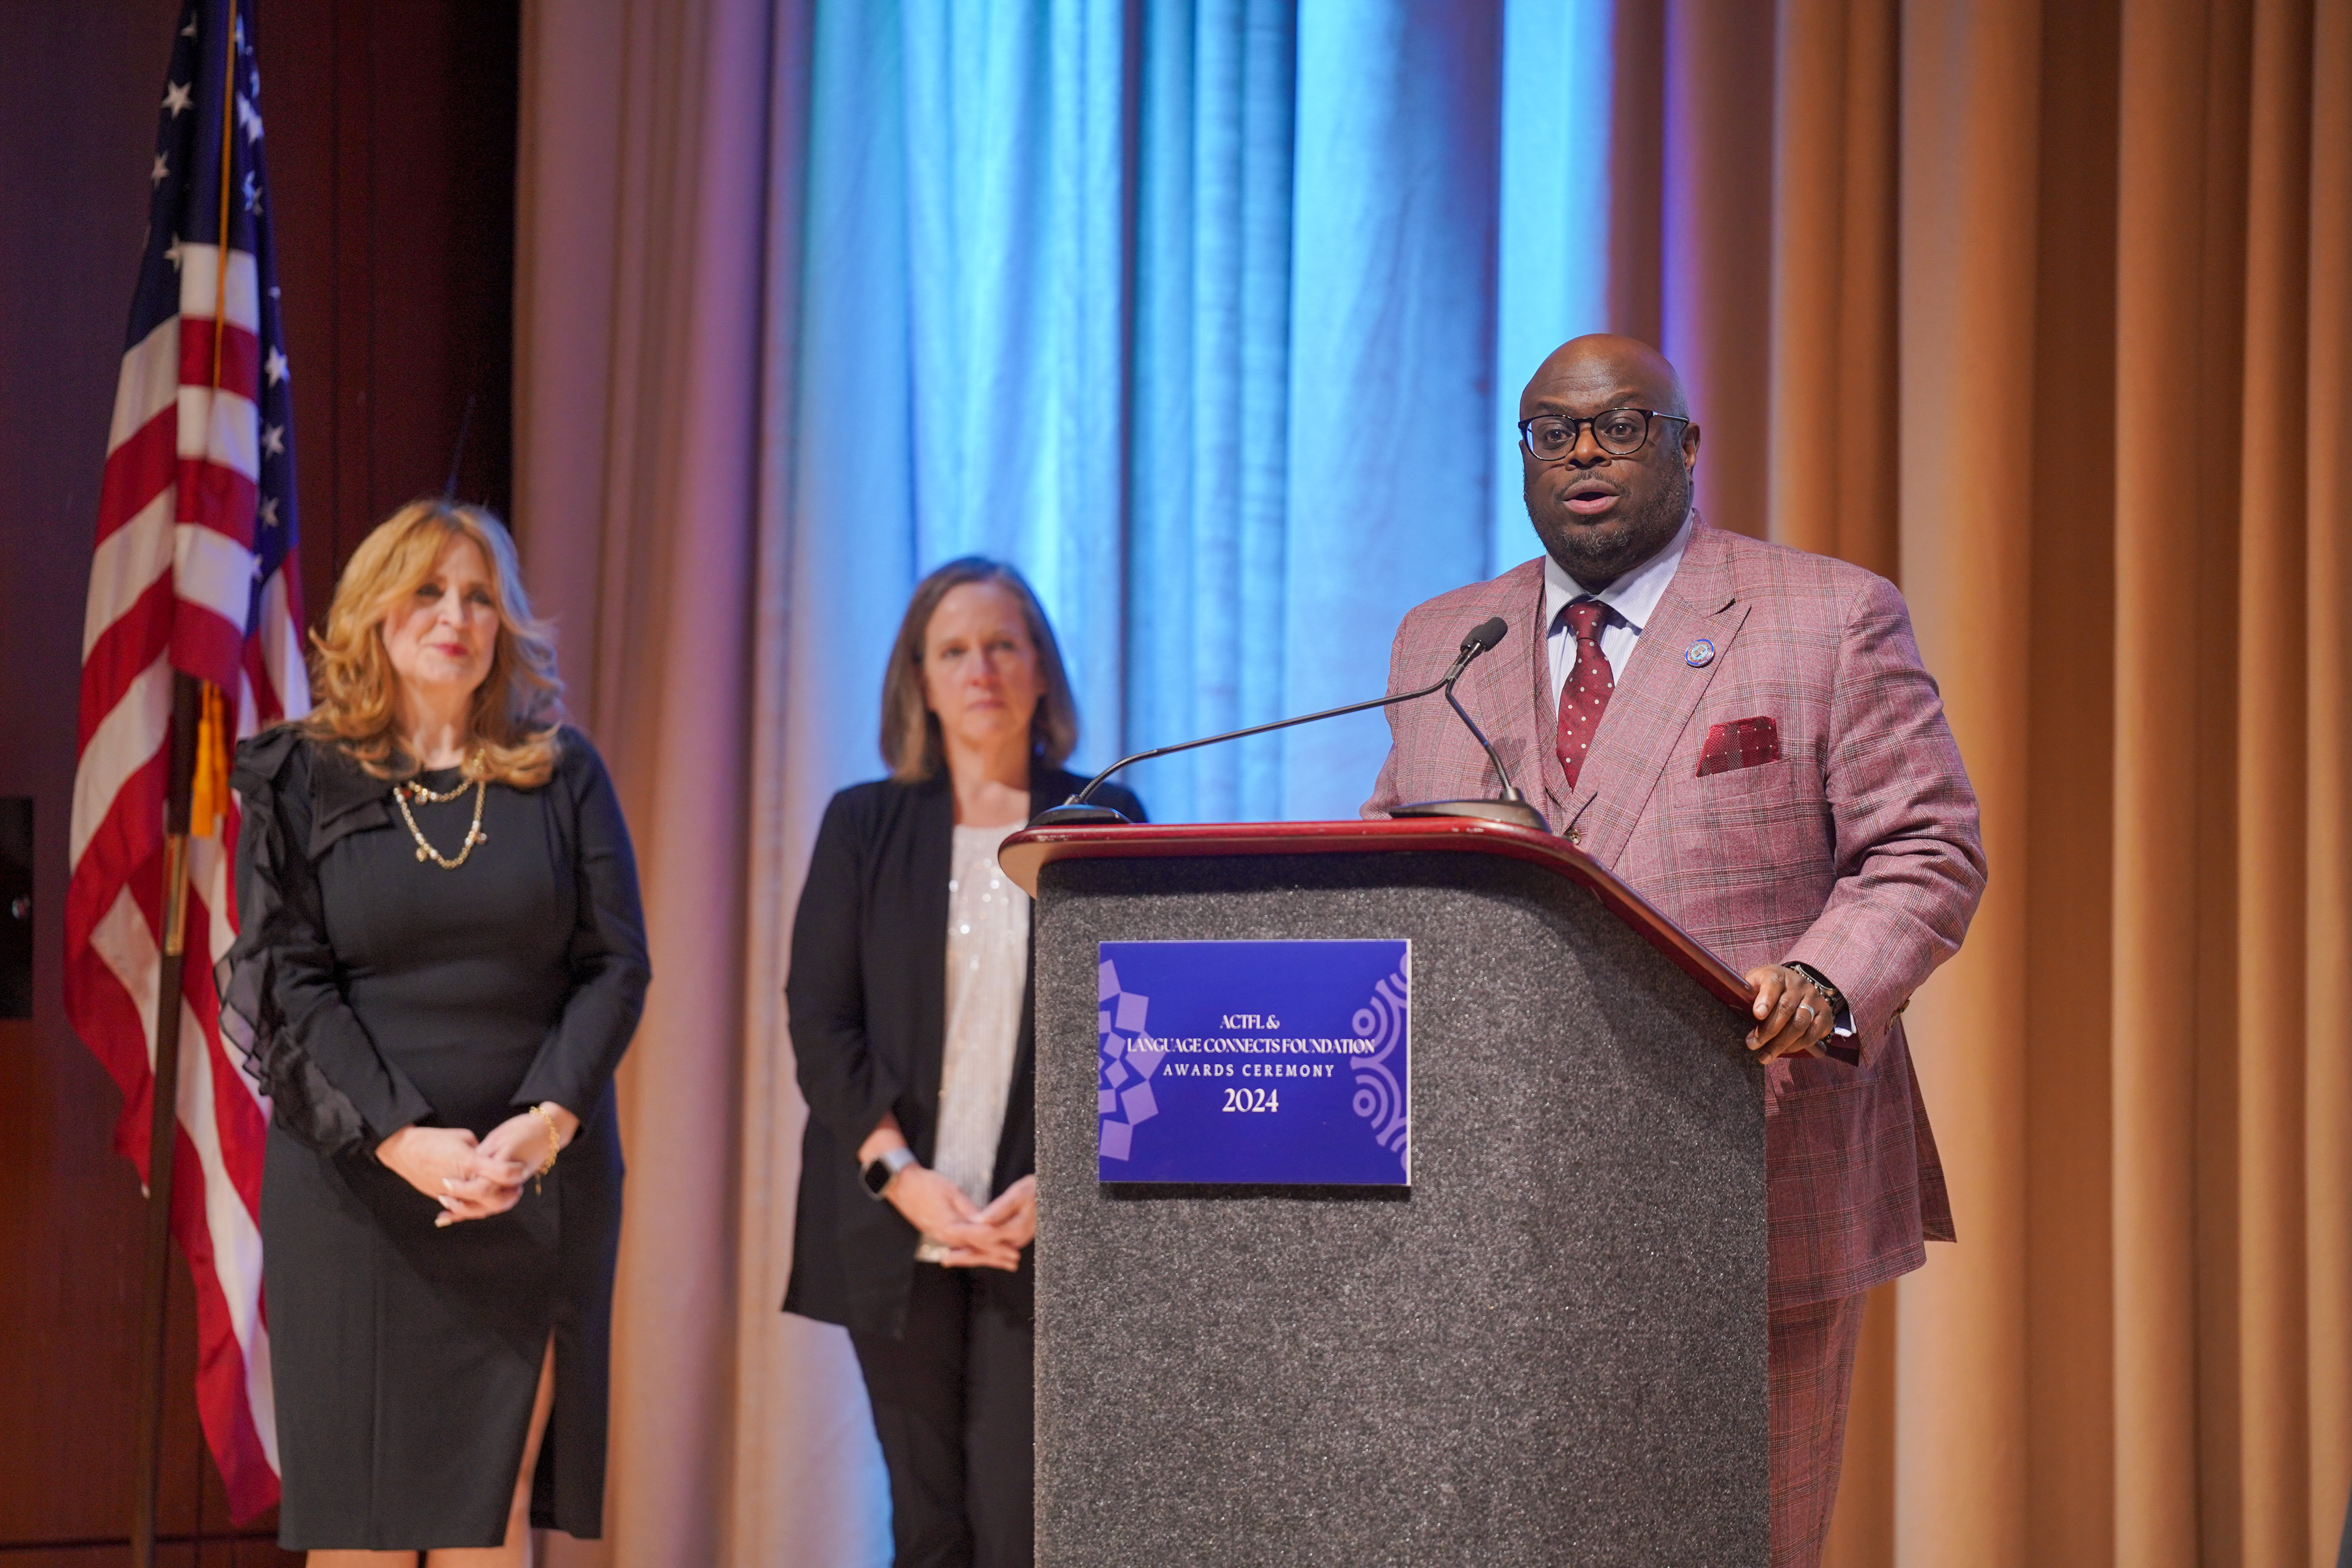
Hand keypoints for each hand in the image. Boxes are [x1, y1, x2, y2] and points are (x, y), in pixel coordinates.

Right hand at [376, 1125, 524, 1225]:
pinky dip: (472, 1211)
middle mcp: (462, 1180)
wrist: (403, 1150)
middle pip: (492, 1198)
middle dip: (508, 1197)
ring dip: (493, 1206)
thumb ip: (480, 1151)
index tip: (521, 1169)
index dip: (515, 1173)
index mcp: (469, 1161)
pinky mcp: (440, 1197)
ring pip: (477, 1208)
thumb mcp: (463, 1138)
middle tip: (517, 1189)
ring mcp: (450, 1192)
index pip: (501, 1173)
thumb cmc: (434, 1139)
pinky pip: (460, 1209)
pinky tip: (483, 1208)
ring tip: (503, 1197)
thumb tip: (490, 1161)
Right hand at [884, 1165, 1003, 1257]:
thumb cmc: (927, 1185)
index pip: (981, 1239)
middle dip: (996, 1257)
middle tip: (1014, 1262)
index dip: (999, 1246)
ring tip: (1003, 1262)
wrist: (902, 1187)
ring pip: (968, 1250)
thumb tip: (986, 1221)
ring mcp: (941, 1237)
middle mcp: (947, 1236)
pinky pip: (959, 1246)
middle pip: (976, 1250)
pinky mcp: (938, 1234)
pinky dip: (973, 1252)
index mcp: (952, 1225)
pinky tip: (979, 1253)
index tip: (1014, 1251)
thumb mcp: (952, 1191)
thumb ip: (970, 1209)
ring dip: (986, 1257)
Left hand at [938, 1175, 1034, 1271]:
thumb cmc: (1036, 1189)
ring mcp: (1017, 1242)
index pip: (985, 1235)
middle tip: (944, 1260)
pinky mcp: (1015, 1240)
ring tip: (950, 1259)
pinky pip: (994, 1250)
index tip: (949, 1230)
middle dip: (964, 1256)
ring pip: (989, 1253)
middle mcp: (1017, 1240)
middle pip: (986, 1251)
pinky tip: (967, 1251)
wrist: (1054, 1194)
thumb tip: (980, 1220)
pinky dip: (980, 1252)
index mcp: (1017, 1228)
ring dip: (970, 1256)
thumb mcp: (1019, 1193)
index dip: (966, 1233)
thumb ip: (1000, 1208)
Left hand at [1741, 964, 1836, 1063]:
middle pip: (1786, 1008)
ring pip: (1800, 1023)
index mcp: (1778, 975)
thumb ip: (1745, 994)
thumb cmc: (1765, 989)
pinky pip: (1813, 1033)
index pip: (1773, 984)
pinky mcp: (1825, 1014)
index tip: (1757, 1014)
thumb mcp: (1753, 984)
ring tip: (1765, 1056)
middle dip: (1768, 1030)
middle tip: (1752, 1045)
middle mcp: (1799, 985)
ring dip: (1781, 1043)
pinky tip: (1784, 1051)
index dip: (1766, 999)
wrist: (1794, 985)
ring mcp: (1815, 999)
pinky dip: (1798, 1045)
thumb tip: (1734, 1007)